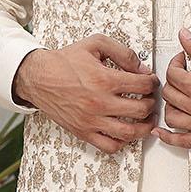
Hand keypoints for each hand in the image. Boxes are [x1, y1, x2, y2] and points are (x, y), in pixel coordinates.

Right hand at [13, 35, 159, 153]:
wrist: (38, 77)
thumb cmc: (64, 62)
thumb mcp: (95, 45)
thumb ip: (122, 53)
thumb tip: (141, 68)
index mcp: (104, 79)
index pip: (143, 85)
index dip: (152, 83)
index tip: (151, 82)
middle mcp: (99, 102)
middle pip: (141, 109)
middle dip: (151, 103)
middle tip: (150, 100)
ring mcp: (91, 120)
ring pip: (130, 132)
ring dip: (144, 127)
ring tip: (146, 120)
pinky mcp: (83, 132)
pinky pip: (110, 146)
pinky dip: (123, 142)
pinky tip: (125, 132)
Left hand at [155, 28, 190, 147]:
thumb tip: (184, 36)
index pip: (173, 75)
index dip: (175, 64)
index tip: (181, 61)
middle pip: (170, 95)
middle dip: (173, 82)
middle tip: (181, 76)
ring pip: (172, 117)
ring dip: (170, 105)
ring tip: (178, 97)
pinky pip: (184, 141)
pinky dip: (169, 138)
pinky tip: (161, 132)